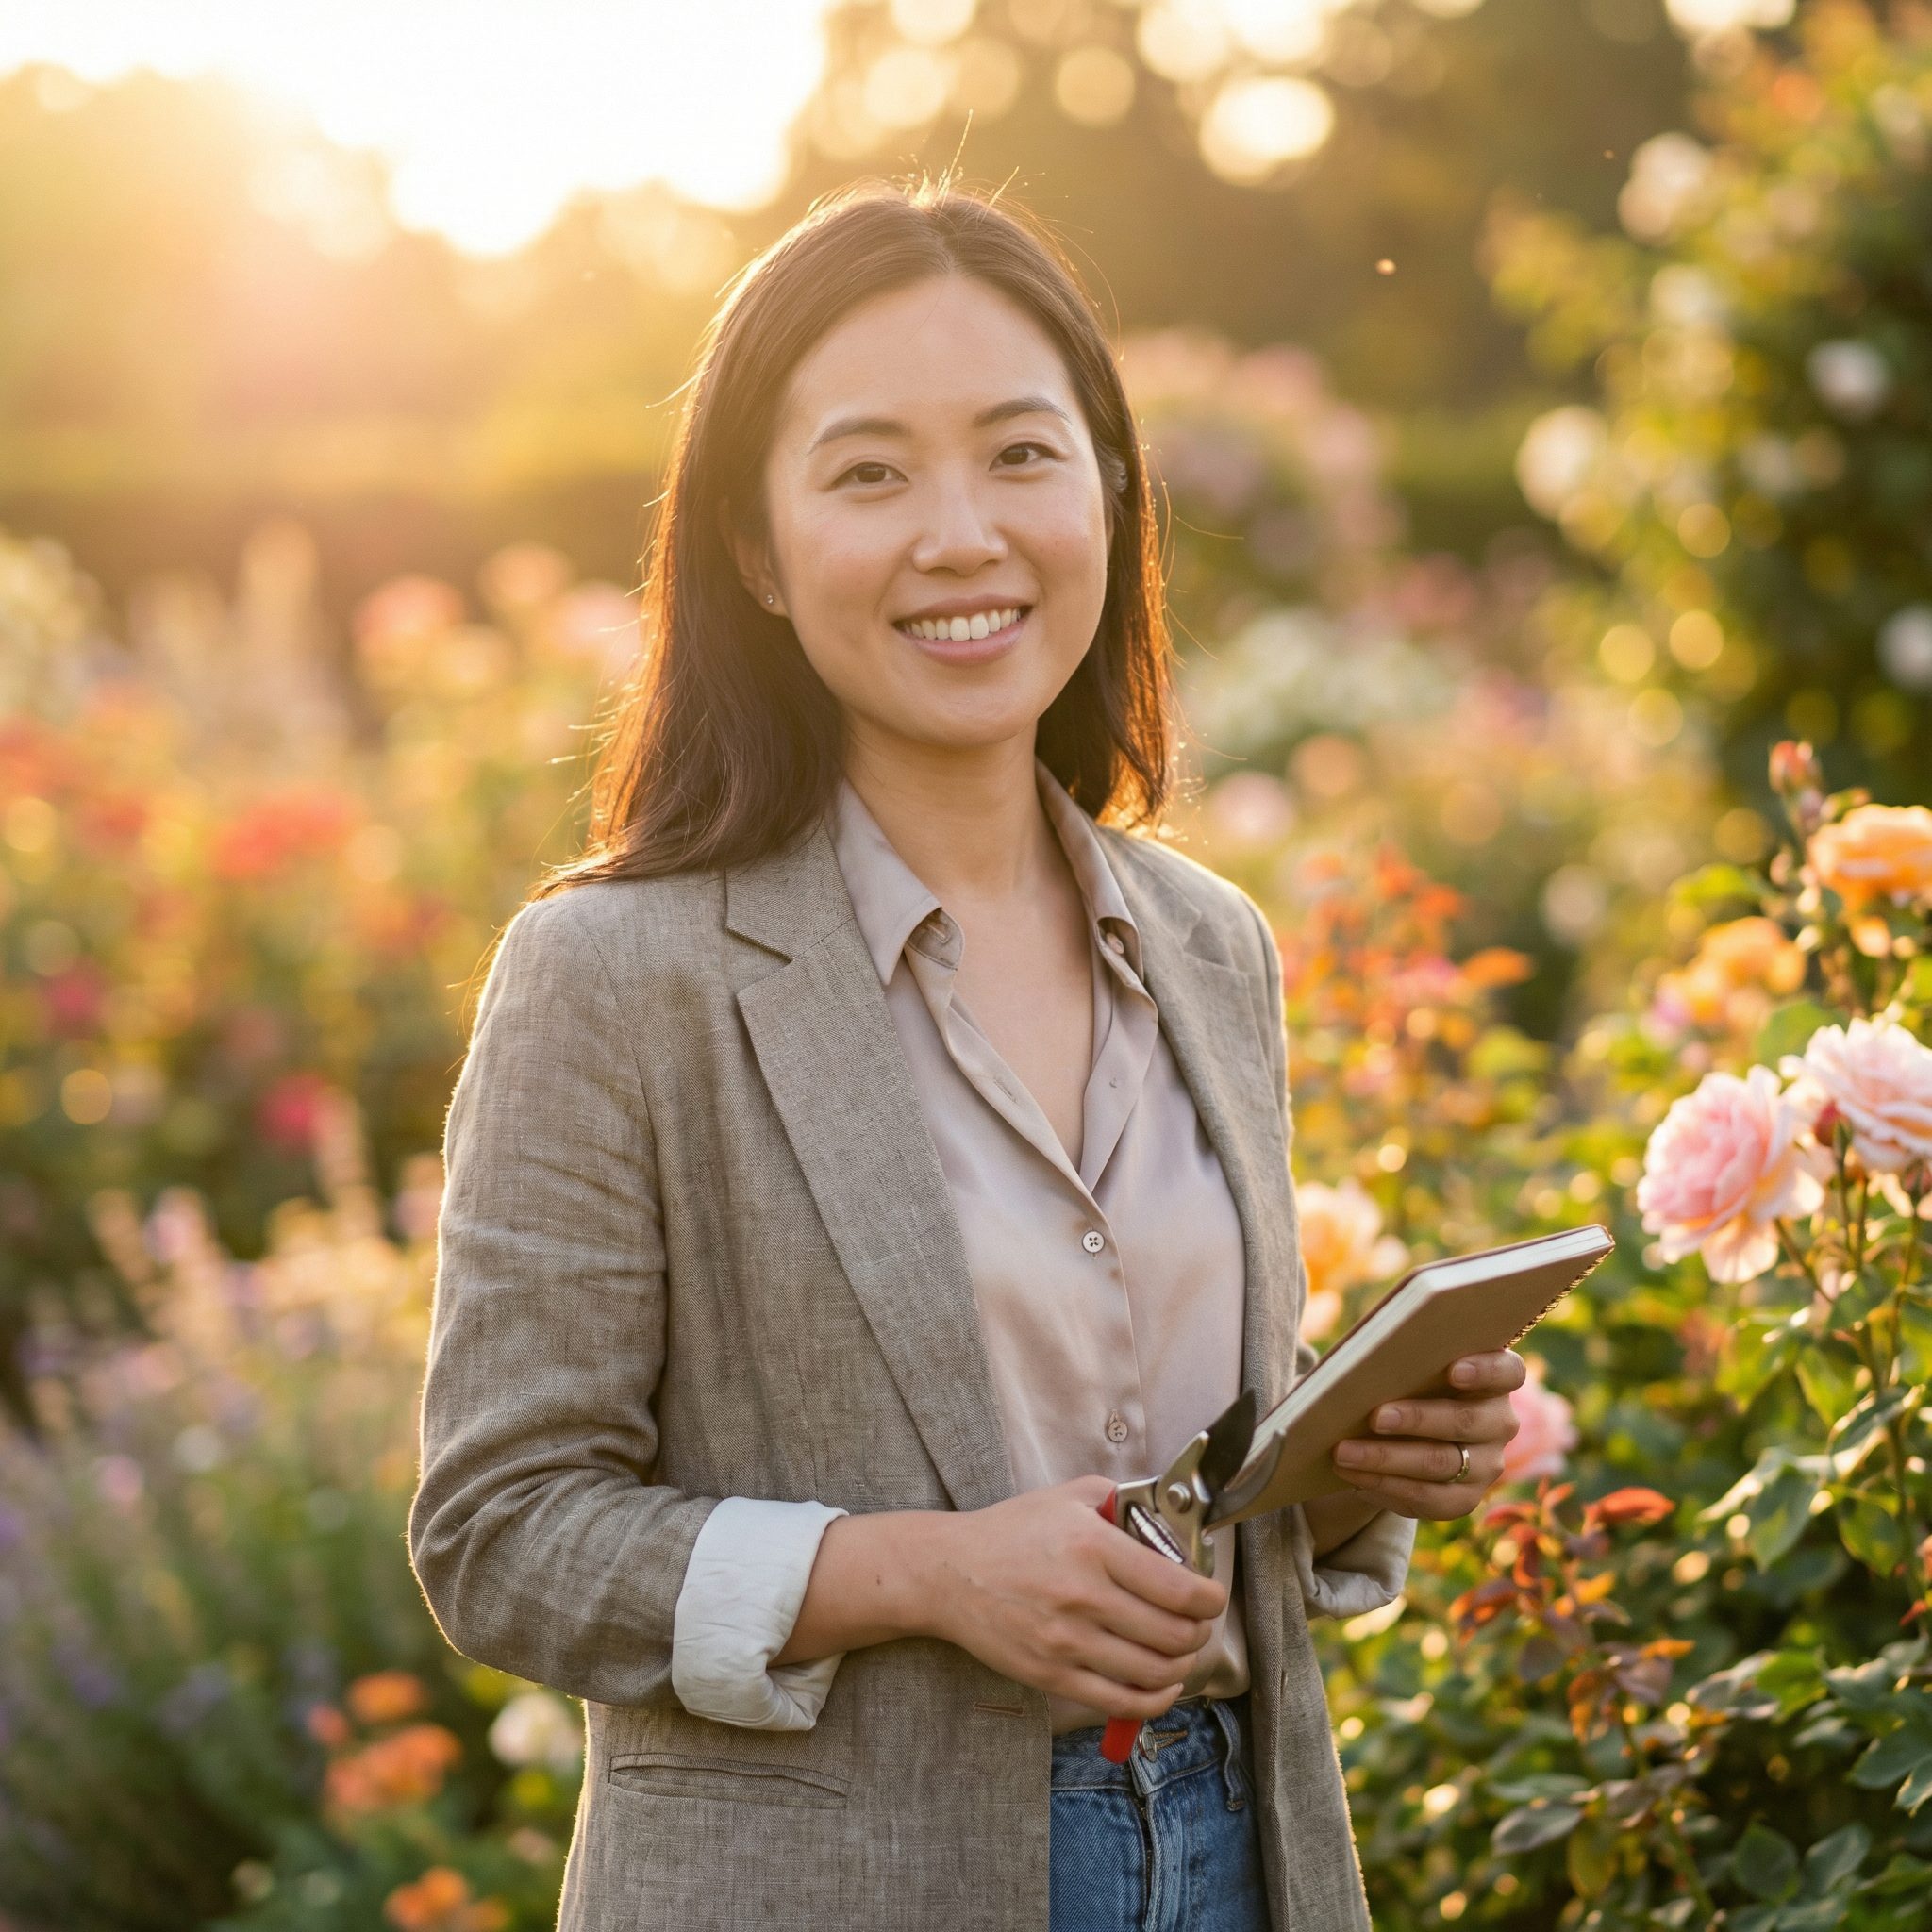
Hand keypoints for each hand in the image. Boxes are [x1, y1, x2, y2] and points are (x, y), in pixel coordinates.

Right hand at [919, 1475, 1228, 1721]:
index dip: (1210, 1598)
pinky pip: (1121, 1702)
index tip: (1212, 1596)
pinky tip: (1163, 1683)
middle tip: (1199, 1622)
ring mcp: (1068, 1642)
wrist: (950, 1573)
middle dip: (1200, 1632)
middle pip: (1174, 1635)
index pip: (1179, 1589)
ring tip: (1182, 1651)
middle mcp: (1084, 1597)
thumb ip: (1122, 1500)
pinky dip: (1155, 1699)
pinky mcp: (1052, 1675)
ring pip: (1154, 1672)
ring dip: (1182, 1665)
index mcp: (1094, 1546)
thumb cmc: (1011, 1531)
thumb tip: (1172, 1516)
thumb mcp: (1068, 1496)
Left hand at [1327, 1349, 1525, 1521]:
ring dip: (1387, 1458)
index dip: (1485, 1370)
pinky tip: (1354, 1476)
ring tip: (1345, 1452)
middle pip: (1465, 1421)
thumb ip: (1402, 1360)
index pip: (1507, 1371)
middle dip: (1417, 1419)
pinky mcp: (1465, 1499)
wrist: (1406, 1434)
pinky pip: (1427, 1497)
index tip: (1454, 1370)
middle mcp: (1499, 1423)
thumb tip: (1360, 1363)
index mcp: (1495, 1380)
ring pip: (1440, 1463)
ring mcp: (1487, 1465)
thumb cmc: (1407, 1383)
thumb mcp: (1410, 1367)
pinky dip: (1385, 1485)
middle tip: (1375, 1417)